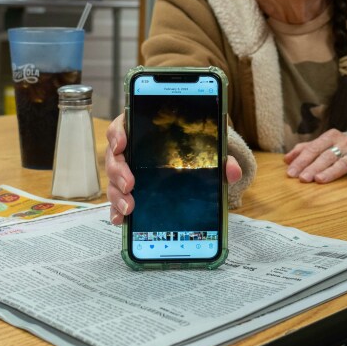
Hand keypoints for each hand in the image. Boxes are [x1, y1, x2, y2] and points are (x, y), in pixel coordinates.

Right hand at [105, 113, 242, 224]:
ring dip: (117, 194)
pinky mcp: (129, 189)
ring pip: (113, 180)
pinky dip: (116, 210)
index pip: (122, 125)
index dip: (118, 134)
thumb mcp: (208, 144)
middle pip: (115, 156)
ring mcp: (128, 170)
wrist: (196, 156)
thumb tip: (233, 171)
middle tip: (129, 185)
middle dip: (118, 171)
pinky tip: (121, 220)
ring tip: (129, 208)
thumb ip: (221, 155)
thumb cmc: (196, 145)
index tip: (122, 144)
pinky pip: (118, 198)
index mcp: (143, 129)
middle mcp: (131, 149)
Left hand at [284, 128, 346, 183]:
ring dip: (331, 171)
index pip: (313, 149)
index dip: (301, 161)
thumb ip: (304, 151)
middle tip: (303, 179)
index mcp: (330, 136)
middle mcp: (345, 141)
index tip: (291, 173)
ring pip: (343, 162)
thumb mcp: (322, 146)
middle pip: (326, 156)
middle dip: (313, 168)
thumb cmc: (338, 149)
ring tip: (319, 180)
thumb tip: (286, 160)